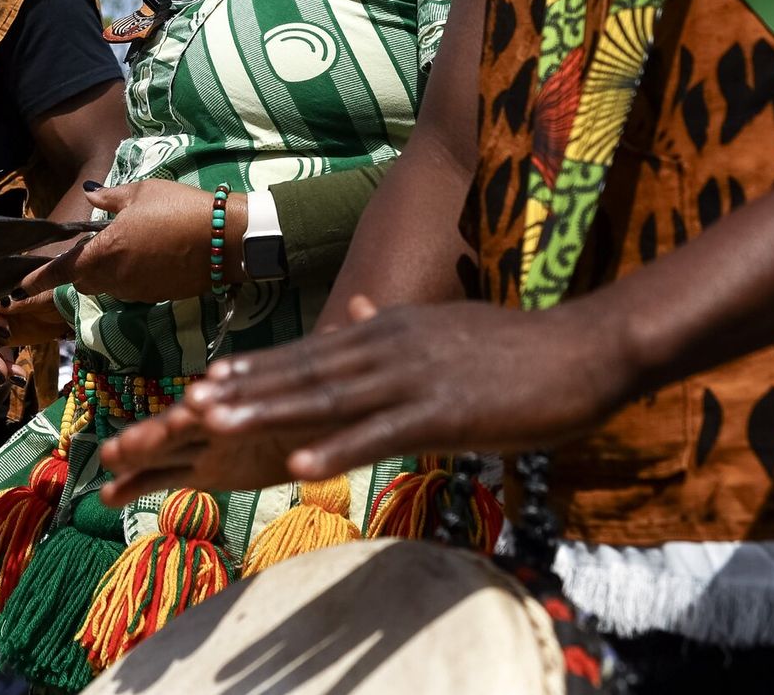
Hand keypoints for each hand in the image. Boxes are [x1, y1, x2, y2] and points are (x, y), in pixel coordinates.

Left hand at [25, 181, 246, 302]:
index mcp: (105, 252)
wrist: (225, 239)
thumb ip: (110, 198)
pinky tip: (146, 256)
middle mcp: (115, 278)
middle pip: (82, 281)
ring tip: (124, 246)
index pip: (61, 269)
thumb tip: (90, 195)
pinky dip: (128, 276)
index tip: (19, 284)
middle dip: (77, 270)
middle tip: (86, 248)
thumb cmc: (179, 208)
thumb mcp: (141, 192)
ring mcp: (136, 291)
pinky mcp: (156, 297)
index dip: (38, 278)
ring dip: (104, 273)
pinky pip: (129, 289)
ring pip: (106, 287)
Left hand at [98, 296, 636, 505]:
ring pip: (329, 398)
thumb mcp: (444, 325)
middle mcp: (392, 345)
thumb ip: (395, 323)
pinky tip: (301, 466)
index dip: (259, 367)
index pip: (313, 350)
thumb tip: (358, 307)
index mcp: (392, 328)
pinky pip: (381, 434)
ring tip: (220, 425)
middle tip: (191, 404)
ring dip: (271, 412)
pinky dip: (337, 450)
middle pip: (307, 371)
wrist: (582, 350)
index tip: (209, 379)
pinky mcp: (446, 413)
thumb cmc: (517, 347)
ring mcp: (416, 377)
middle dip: (247, 389)